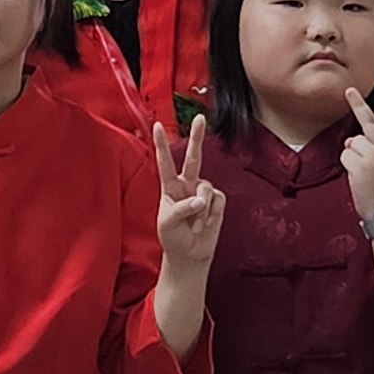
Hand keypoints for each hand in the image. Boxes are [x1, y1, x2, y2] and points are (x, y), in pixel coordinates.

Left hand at [151, 120, 226, 274]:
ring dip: (201, 210)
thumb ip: (182, 208)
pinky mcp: (217, 201)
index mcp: (169, 187)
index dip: (161, 144)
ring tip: (194, 225)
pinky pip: (217, 200)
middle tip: (201, 118)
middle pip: (193, 157)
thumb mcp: (167, 222)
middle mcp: (186, 184)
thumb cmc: (172, 237)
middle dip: (197, 138)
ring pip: (206, 187)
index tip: (157, 125)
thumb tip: (201, 199)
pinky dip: (211, 214)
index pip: (165, 162)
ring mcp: (202, 191)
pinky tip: (205, 223)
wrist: (190, 255)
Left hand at [338, 87, 373, 218]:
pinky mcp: (362, 164)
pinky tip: (360, 179)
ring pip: (352, 144)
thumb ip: (372, 151)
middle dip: (358, 104)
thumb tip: (350, 141)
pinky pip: (346, 157)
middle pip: (370, 122)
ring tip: (366, 175)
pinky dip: (348, 167)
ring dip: (353, 157)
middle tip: (349, 90)